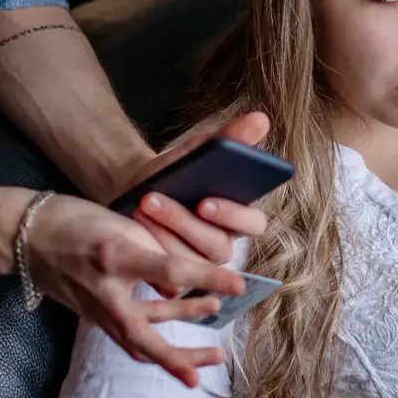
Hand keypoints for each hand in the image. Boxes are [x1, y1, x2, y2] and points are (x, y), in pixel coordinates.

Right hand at [22, 194, 245, 387]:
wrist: (27, 237)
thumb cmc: (76, 220)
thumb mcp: (119, 221)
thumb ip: (154, 249)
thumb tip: (185, 279)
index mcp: (114, 256)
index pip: (169, 269)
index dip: (206, 277)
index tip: (238, 284)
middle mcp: (104, 291)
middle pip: (145, 337)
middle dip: (181, 356)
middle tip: (218, 360)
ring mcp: (96, 310)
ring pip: (138, 343)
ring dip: (176, 351)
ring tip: (214, 347)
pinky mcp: (94, 317)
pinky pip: (129, 335)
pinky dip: (157, 337)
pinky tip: (182, 329)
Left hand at [112, 112, 273, 287]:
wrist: (138, 188)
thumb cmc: (177, 172)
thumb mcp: (200, 151)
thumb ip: (231, 137)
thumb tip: (261, 118)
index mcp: (241, 217)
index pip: (254, 224)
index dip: (233, 216)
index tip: (206, 202)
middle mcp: (225, 243)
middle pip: (218, 246)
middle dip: (185, 223)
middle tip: (158, 201)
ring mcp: (201, 265)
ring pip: (192, 261)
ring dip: (164, 234)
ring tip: (142, 206)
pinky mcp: (177, 279)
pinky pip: (170, 278)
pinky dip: (154, 252)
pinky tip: (136, 230)